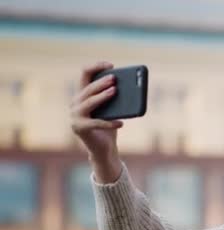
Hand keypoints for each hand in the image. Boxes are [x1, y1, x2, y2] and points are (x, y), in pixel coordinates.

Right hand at [70, 61, 122, 182]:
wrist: (105, 148)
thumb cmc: (109, 126)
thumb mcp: (112, 109)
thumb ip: (114, 97)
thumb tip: (127, 85)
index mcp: (82, 95)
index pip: (84, 74)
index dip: (96, 67)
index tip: (111, 65)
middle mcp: (75, 104)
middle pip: (87, 89)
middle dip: (101, 83)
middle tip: (114, 79)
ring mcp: (75, 117)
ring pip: (88, 102)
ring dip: (102, 96)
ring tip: (115, 91)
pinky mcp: (80, 129)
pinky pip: (96, 123)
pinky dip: (109, 123)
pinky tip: (120, 123)